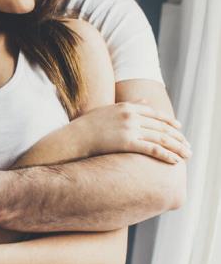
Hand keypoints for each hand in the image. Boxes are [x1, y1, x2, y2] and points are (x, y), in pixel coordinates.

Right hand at [74, 102, 190, 163]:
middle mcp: (130, 115)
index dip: (169, 121)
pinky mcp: (126, 142)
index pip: (155, 114)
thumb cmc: (88, 126)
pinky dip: (166, 155)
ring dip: (177, 147)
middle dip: (177, 137)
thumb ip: (129, 105)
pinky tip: (175, 161)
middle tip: (188, 146)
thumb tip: (145, 101)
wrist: (74, 137)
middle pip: (161, 126)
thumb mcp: (109, 110)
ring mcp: (129, 128)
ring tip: (187, 155)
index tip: (179, 128)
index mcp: (127, 107)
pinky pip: (152, 148)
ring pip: (160, 137)